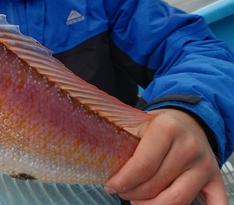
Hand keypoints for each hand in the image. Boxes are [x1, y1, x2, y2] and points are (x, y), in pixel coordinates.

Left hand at [104, 108, 227, 204]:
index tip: (110, 185)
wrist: (188, 120)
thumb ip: (123, 140)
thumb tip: (100, 160)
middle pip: (155, 185)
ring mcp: (205, 164)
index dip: (123, 181)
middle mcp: (189, 146)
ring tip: (137, 201)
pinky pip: (215, 204)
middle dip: (132, 194)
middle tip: (121, 192)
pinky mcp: (216, 178)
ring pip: (176, 198)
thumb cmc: (158, 126)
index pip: (142, 165)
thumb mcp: (139, 123)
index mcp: (167, 128)